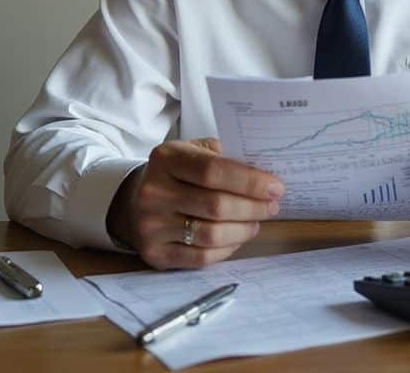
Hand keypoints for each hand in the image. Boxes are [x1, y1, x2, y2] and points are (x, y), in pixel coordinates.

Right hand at [107, 138, 283, 268]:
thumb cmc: (176, 174)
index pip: (213, 171)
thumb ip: (225, 157)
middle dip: (253, 208)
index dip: (249, 182)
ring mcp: (151, 226)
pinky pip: (202, 257)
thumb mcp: (193, 151)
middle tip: (272, 206)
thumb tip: (264, 177)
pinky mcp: (155, 254)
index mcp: (166, 159)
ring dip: (243, 230)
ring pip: (212, 235)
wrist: (134, 201)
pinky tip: (237, 237)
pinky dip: (228, 249)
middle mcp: (154, 192)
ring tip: (256, 222)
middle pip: (216, 206)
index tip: (275, 187)